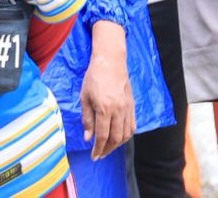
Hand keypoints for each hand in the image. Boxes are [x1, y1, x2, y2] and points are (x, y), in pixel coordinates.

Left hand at [81, 20, 134, 157]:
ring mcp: (128, 107)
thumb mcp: (84, 98)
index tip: (93, 157)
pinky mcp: (132, 104)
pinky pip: (133, 124)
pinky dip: (127, 134)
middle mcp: (119, 110)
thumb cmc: (94, 78)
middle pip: (116, 138)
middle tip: (100, 155)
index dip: (98, 149)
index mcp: (105, 109)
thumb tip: (88, 137)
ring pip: (127, 133)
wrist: (111, 61)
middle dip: (108, 150)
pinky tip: (120, 136)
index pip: (103, 136)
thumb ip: (87, 119)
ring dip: (118, 144)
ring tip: (109, 148)